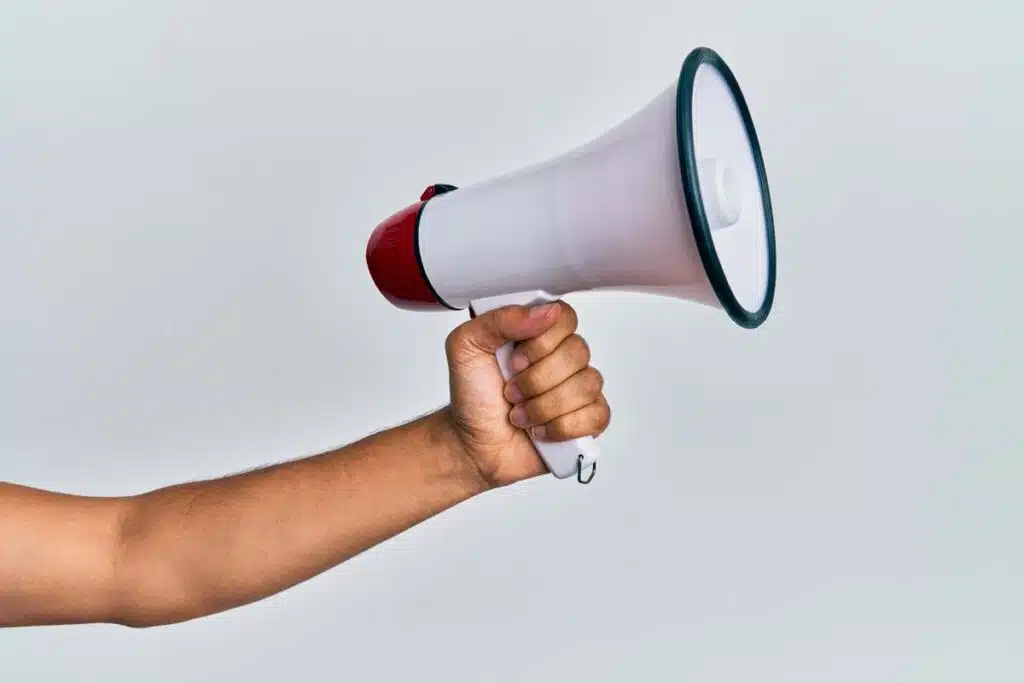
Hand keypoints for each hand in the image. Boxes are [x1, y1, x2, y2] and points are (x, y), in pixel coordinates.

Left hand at [443, 300, 610, 488]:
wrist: (474, 445)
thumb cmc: (473, 396)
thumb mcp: (466, 346)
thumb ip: (500, 319)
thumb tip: (546, 311)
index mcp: (538, 333)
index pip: (565, 317)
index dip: (541, 342)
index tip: (514, 361)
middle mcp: (563, 357)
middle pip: (578, 352)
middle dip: (536, 380)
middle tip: (510, 393)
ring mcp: (579, 388)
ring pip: (587, 385)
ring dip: (544, 406)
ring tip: (520, 416)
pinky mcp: (588, 420)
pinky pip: (597, 414)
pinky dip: (562, 427)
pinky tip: (541, 431)